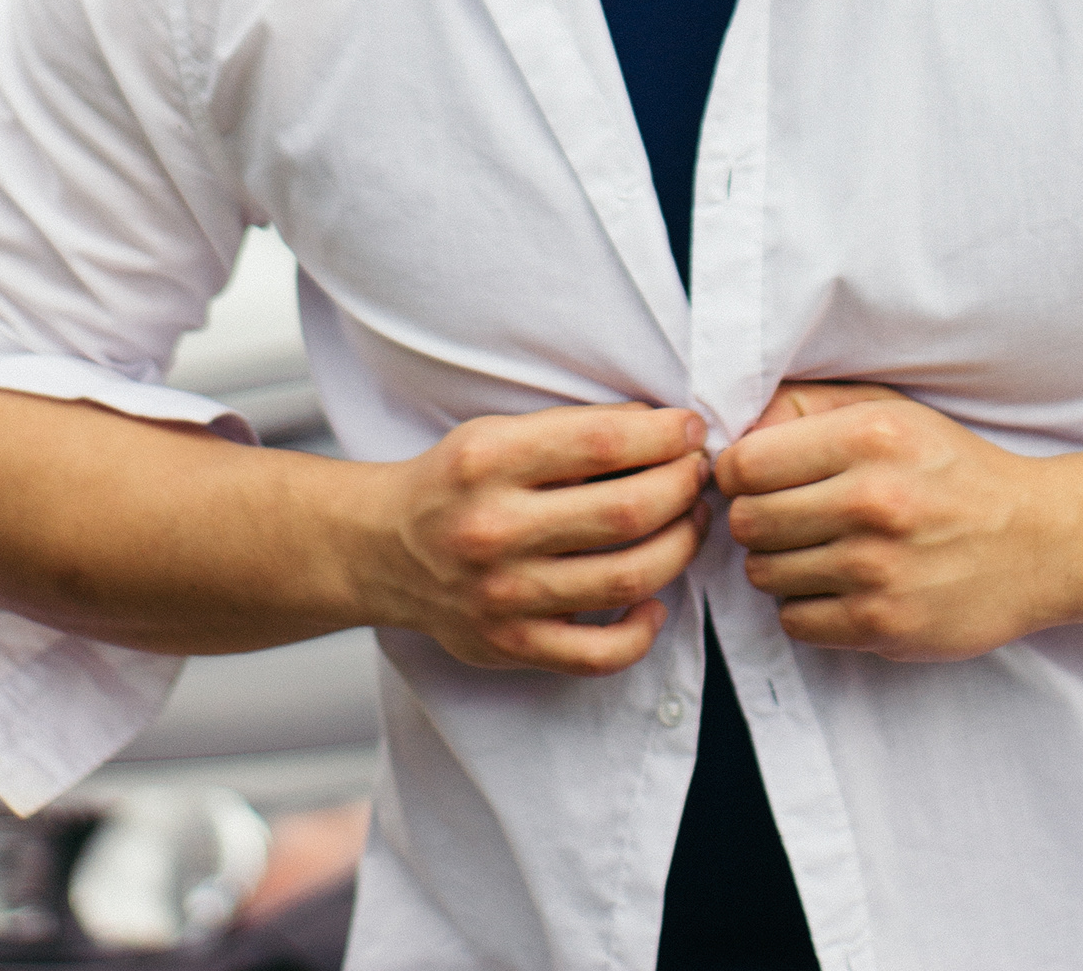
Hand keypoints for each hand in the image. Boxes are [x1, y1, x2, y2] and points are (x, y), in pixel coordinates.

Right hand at [369, 402, 709, 674]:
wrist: (384, 549)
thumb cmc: (457, 482)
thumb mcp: (499, 434)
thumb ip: (573, 432)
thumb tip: (661, 429)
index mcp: (491, 461)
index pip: (602, 443)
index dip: (663, 435)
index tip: (690, 429)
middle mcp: (495, 529)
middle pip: (626, 511)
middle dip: (682, 487)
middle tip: (698, 474)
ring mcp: (504, 596)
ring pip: (625, 578)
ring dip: (680, 546)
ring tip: (692, 521)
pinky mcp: (510, 647)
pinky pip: (598, 654)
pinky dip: (641, 630)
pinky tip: (655, 600)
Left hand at [714, 383, 1052, 659]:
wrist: (1040, 542)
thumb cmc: (953, 470)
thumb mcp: (890, 410)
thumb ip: (809, 407)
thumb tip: (736, 429)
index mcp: (868, 437)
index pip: (746, 463)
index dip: (738, 473)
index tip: (756, 479)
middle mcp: (871, 501)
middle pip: (748, 521)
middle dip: (756, 518)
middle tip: (787, 517)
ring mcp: (877, 570)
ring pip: (764, 574)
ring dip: (780, 564)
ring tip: (817, 550)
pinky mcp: (885, 626)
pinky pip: (794, 622)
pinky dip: (805, 607)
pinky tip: (838, 585)